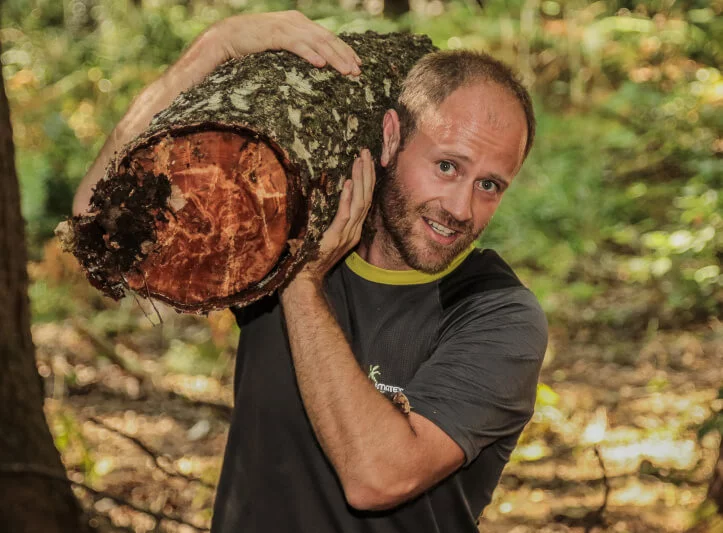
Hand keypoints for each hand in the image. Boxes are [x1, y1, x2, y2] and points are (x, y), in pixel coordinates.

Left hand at [73, 10, 361, 214]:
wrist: (146, 132)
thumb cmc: (143, 147)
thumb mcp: (123, 162)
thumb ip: (102, 182)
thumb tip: (80, 213)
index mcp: (199, 64)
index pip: (249, 34)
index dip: (290, 43)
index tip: (322, 67)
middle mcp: (218, 49)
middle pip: (277, 24)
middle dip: (320, 42)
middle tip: (351, 70)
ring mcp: (237, 51)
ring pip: (287, 29)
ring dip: (324, 44)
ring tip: (353, 71)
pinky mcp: (249, 61)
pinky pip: (287, 43)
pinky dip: (315, 50)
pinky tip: (336, 71)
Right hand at [211, 11, 361, 75]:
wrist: (227, 37)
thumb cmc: (253, 44)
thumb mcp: (280, 44)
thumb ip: (297, 47)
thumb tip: (315, 62)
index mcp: (300, 23)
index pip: (328, 37)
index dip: (345, 50)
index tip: (358, 64)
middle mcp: (296, 22)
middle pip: (327, 39)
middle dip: (345, 55)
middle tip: (358, 71)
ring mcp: (286, 27)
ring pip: (317, 43)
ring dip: (334, 57)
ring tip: (346, 71)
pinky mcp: (274, 34)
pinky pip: (297, 45)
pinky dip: (310, 54)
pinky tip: (321, 64)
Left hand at [290, 148, 375, 286]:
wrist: (305, 279)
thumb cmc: (309, 256)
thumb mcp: (323, 234)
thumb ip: (329, 218)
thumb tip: (323, 196)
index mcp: (353, 229)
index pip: (365, 200)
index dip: (367, 180)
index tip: (365, 161)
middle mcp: (354, 231)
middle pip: (366, 197)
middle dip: (366, 173)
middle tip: (365, 152)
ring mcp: (347, 235)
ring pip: (359, 203)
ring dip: (360, 180)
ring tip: (359, 161)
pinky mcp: (335, 238)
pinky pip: (344, 215)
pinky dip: (347, 199)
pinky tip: (348, 183)